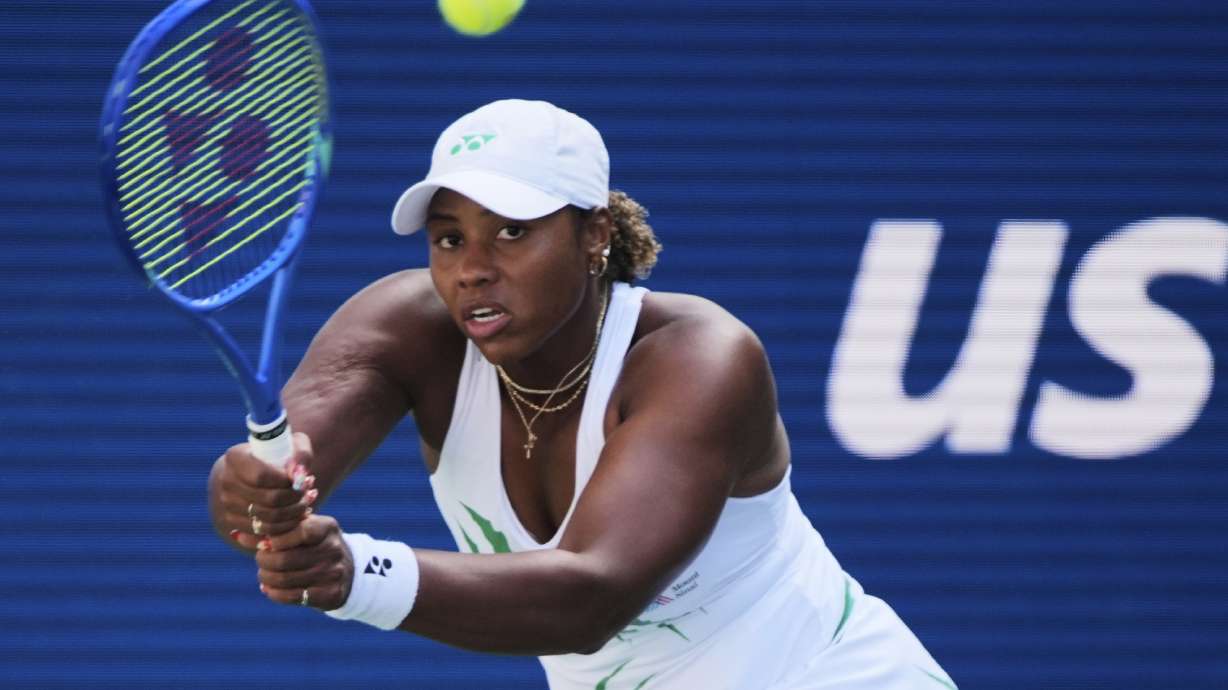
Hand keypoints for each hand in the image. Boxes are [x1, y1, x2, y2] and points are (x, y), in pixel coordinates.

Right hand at [211, 432, 318, 549]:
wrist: (256, 473)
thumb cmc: (280, 456)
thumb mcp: (295, 445)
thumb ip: (301, 455)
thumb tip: (298, 475)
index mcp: (236, 457)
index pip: (262, 476)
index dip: (286, 482)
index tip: (302, 479)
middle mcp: (226, 481)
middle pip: (268, 500)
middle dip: (296, 499)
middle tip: (310, 492)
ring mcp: (226, 504)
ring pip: (268, 519)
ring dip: (294, 513)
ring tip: (307, 502)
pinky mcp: (232, 522)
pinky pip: (264, 531)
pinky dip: (286, 526)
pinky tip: (298, 515)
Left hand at [256, 514, 352, 610]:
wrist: (347, 572)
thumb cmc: (313, 546)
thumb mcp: (302, 531)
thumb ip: (273, 531)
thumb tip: (235, 535)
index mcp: (328, 527)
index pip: (300, 531)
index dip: (277, 538)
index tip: (266, 542)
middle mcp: (334, 549)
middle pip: (286, 559)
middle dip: (264, 561)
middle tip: (260, 560)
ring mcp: (334, 573)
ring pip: (286, 579)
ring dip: (266, 578)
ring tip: (263, 575)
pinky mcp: (331, 594)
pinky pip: (293, 597)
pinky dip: (274, 594)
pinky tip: (269, 589)